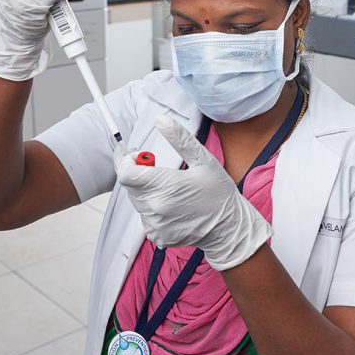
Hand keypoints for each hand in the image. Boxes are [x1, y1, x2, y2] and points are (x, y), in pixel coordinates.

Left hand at [114, 115, 272, 270]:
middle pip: (130, 185)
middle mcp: (156, 207)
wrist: (229, 227)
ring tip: (173, 191)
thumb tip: (159, 119)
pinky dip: (154, 208)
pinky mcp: (157, 235)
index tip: (138, 157)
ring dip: (147, 192)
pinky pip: (145, 216)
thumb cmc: (218, 192)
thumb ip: (179, 138)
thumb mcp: (202, 159)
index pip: (125, 173)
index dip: (127, 162)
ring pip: (137, 200)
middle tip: (162, 172)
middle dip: (140, 174)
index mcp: (165, 186)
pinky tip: (174, 207)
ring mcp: (155, 224)